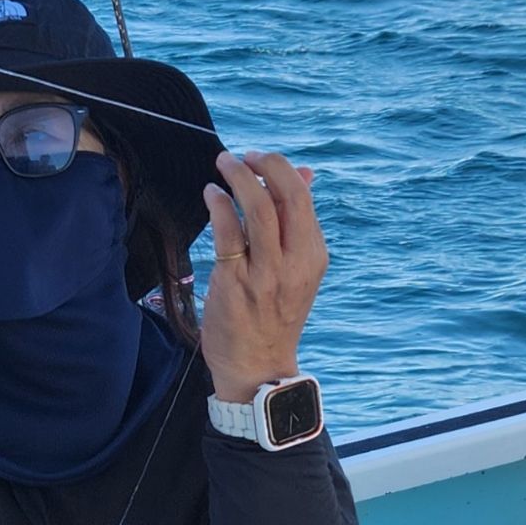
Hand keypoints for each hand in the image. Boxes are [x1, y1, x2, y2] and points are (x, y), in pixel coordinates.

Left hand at [199, 150, 326, 403]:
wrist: (257, 368)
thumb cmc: (273, 317)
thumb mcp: (296, 270)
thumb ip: (297, 224)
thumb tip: (305, 174)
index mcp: (313, 256)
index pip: (302, 198)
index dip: (281, 170)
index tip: (261, 159)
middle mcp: (294, 263)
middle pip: (286, 196)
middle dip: (263, 166)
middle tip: (242, 156)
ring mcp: (265, 274)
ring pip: (257, 210)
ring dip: (238, 178)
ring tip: (224, 164)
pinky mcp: (235, 284)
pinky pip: (228, 233)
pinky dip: (219, 205)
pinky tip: (212, 195)